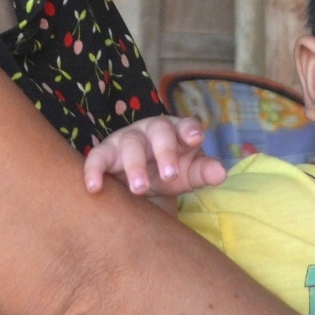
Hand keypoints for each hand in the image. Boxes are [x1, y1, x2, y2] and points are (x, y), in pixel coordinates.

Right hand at [82, 115, 228, 196]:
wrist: (141, 180)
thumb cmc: (170, 171)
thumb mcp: (189, 174)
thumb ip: (204, 172)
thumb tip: (221, 173)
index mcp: (178, 131)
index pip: (186, 125)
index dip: (190, 130)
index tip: (195, 138)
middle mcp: (152, 129)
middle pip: (159, 131)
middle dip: (165, 152)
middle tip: (169, 176)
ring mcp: (128, 138)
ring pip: (130, 144)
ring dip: (135, 166)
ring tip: (139, 189)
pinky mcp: (106, 152)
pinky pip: (97, 158)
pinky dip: (94, 170)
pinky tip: (94, 187)